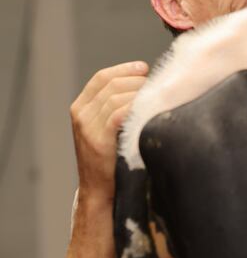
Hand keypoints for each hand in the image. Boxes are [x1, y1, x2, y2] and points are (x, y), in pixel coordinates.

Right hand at [69, 61, 148, 202]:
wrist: (100, 189)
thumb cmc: (111, 155)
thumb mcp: (106, 125)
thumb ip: (115, 104)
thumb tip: (145, 81)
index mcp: (80, 107)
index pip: (102, 77)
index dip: (125, 69)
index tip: (144, 68)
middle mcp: (81, 115)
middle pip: (113, 85)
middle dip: (137, 82)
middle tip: (154, 88)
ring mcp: (87, 128)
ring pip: (117, 98)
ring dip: (139, 95)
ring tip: (153, 101)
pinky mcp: (98, 141)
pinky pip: (118, 115)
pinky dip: (135, 109)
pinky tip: (146, 112)